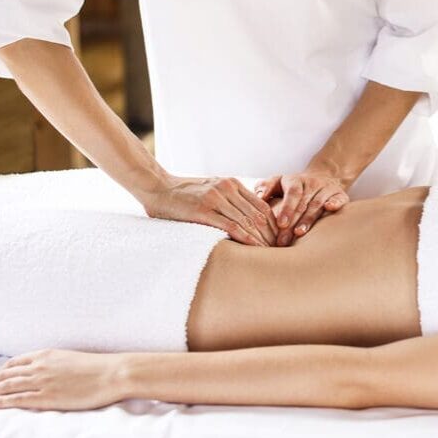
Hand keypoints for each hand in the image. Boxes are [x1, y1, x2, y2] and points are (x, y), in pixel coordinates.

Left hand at [0, 349, 124, 411]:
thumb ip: (56, 364)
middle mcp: (40, 366)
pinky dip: (1, 401)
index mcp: (48, 354)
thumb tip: (50, 371)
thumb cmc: (99, 367)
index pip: (16, 362)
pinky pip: (17, 399)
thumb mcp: (73, 359)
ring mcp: (42, 381)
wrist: (112, 373)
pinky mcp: (46, 396)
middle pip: (6, 374)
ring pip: (7, 386)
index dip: (1, 371)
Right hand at [139, 174, 277, 246]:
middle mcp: (227, 188)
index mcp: (232, 184)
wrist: (157, 187)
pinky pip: (231, 225)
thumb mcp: (211, 190)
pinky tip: (254, 248)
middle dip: (272, 234)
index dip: (275, 224)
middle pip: (259, 214)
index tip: (280, 239)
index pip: (262, 206)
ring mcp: (216, 198)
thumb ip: (229, 200)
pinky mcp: (204, 210)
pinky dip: (245, 237)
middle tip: (280, 250)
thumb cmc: (183, 194)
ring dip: (262, 239)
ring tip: (270, 253)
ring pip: (248, 221)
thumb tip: (247, 219)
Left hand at [255, 171, 349, 245]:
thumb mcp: (278, 182)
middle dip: (293, 222)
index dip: (287, 208)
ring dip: (309, 219)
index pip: (292, 193)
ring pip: (318, 204)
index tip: (280, 224)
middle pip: (303, 202)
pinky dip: (335, 203)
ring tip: (300, 234)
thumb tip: (258, 197)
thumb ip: (266, 187)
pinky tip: (330, 209)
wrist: (322, 176)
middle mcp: (312, 183)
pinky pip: (339, 198)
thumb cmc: (293, 186)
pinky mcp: (339, 194)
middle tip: (284, 240)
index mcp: (295, 180)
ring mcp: (326, 188)